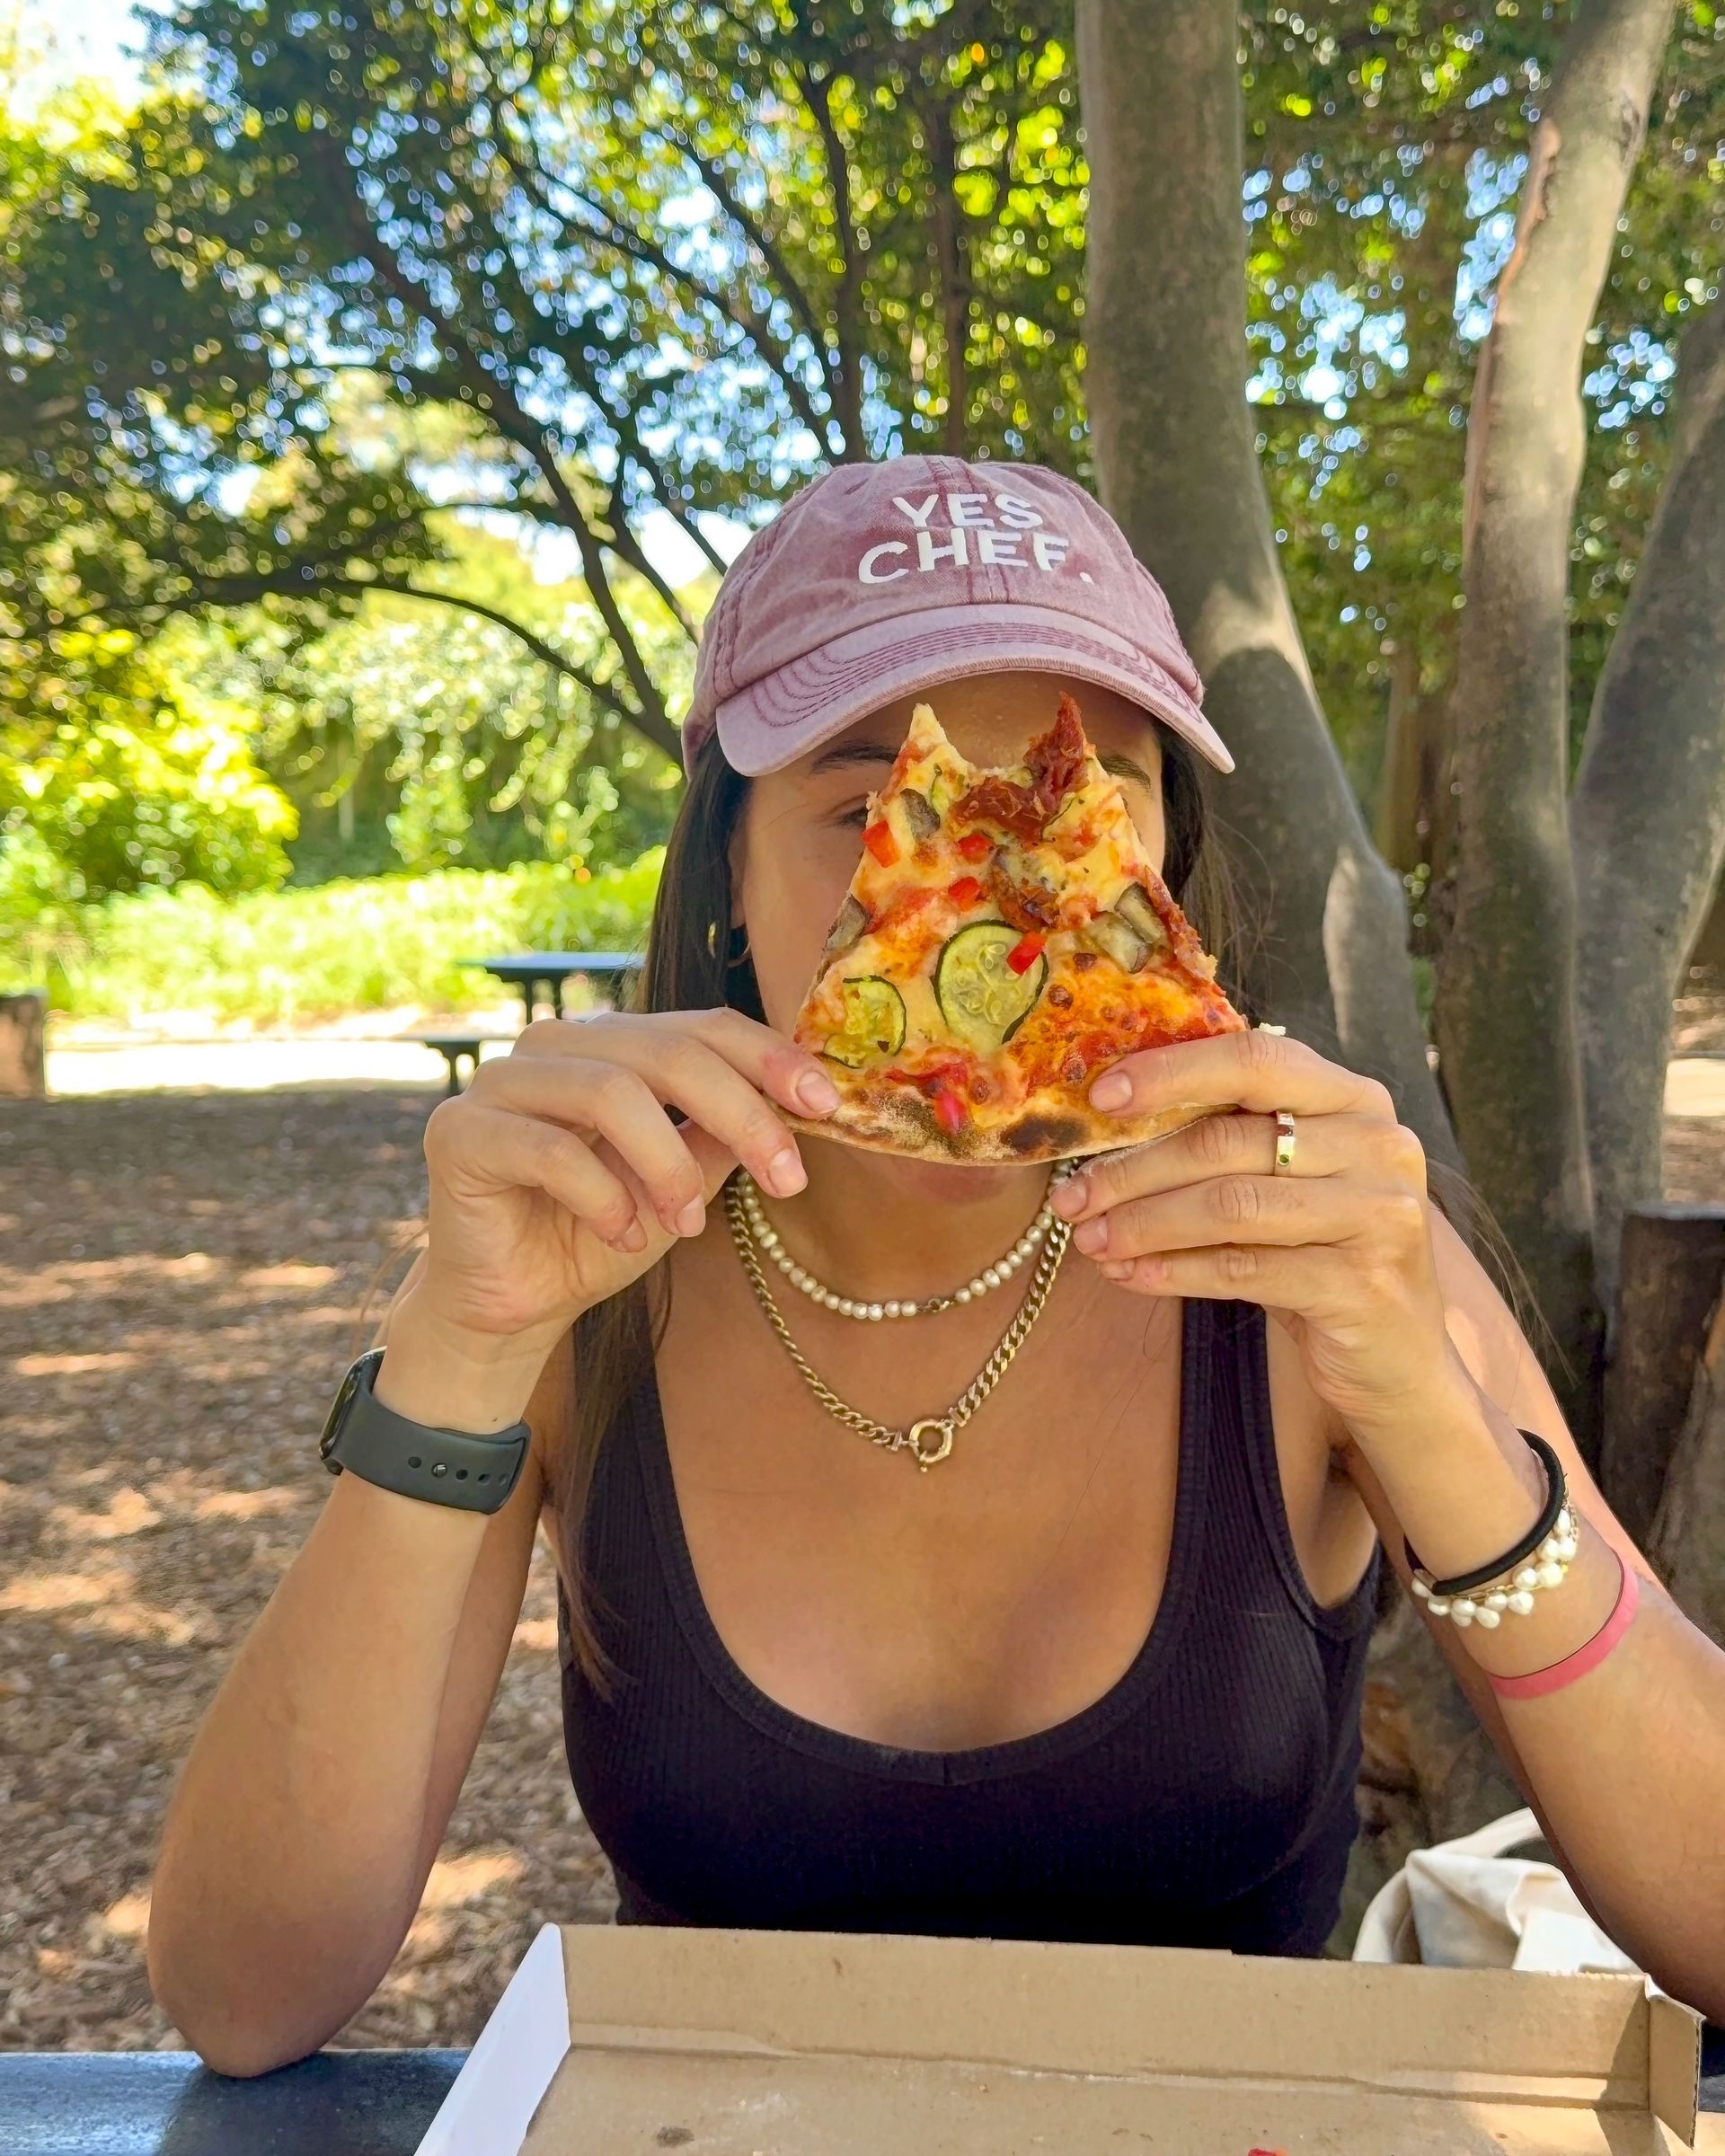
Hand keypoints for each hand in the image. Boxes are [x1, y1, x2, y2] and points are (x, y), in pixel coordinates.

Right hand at [413, 1009, 841, 1352]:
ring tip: (688, 1223)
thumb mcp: (681, 1185)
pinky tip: (622, 1234)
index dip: (768, 1057)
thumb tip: (796, 1105)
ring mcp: (502, 1081)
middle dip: (740, 1113)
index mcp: (614, 1044)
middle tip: (787, 1178)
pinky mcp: (460, 1131)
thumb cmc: (597, 1234)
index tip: (826, 1104)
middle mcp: (557, 1046)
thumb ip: (723, 1139)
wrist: (513, 1304)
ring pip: (610, 1091)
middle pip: (666, 1051)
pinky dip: (604, 1198)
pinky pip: (550, 1150)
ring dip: (668, 1164)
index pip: (701, 1027)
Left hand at [1051, 1029, 1462, 1444]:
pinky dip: (1175, 1271)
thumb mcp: (1289, 1182)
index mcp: (1355, 1099)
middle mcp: (1379, 1145)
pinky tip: (1132, 1276)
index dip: (1171, 1073)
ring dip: (1143, 1224)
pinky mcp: (1363, 1284)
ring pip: (1228, 1206)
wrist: (1401, 1360)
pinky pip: (1243, 1270)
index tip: (1100, 1097)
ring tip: (1091, 1241)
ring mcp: (1380, 1214)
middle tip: (1071, 1198)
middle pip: (1226, 1141)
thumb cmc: (1324, 1255)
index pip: (1254, 1059)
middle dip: (1133, 1170)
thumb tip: (1108, 1119)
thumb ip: (1230, 1137)